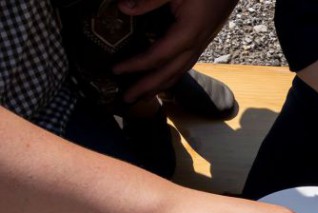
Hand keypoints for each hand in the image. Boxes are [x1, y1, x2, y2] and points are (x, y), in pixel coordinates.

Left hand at [113, 0, 236, 102]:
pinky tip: (162, 78)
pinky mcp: (202, 41)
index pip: (158, 56)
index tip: (116, 70)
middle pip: (170, 73)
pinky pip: (184, 64)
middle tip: (127, 98)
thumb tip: (124, 8)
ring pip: (179, 72)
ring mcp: (201, 45)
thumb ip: (150, 0)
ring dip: (160, 86)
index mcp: (188, 33)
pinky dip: (170, 75)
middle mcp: (195, 45)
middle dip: (148, 87)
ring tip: (143, 96)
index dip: (136, 65)